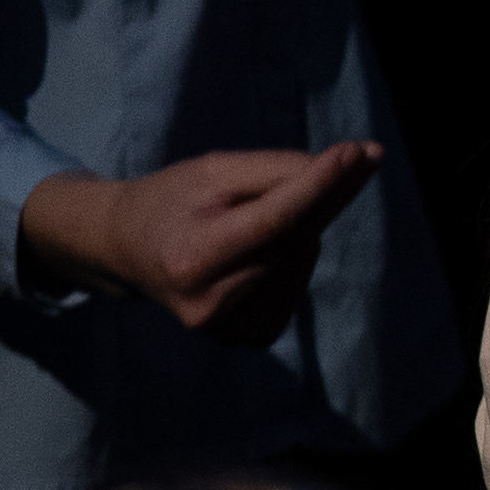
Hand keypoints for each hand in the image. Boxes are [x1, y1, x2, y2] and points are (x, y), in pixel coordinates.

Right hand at [19, 146, 382, 344]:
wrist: (128, 248)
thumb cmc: (173, 200)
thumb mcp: (216, 171)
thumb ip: (282, 167)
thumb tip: (360, 160)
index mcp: (192, 257)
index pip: (274, 220)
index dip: (319, 185)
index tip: (359, 152)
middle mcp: (209, 302)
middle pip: (296, 238)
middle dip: (310, 201)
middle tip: (283, 183)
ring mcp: (228, 327)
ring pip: (302, 260)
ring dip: (296, 233)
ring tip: (245, 226)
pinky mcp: (246, 337)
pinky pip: (298, 286)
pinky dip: (291, 262)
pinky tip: (255, 255)